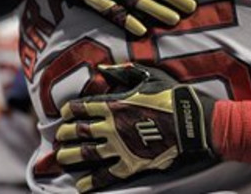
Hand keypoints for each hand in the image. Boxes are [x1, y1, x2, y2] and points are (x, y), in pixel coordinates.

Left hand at [56, 63, 216, 192]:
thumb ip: (124, 73)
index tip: (65, 113)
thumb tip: (103, 69)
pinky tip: (81, 186)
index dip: (71, 110)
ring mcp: (119, 147)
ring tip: (61, 157)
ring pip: (86, 153)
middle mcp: (111, 126)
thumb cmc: (172, 96)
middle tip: (58, 136)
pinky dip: (92, 182)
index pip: (83, 108)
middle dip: (66, 133)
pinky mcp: (130, 164)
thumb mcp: (149, 77)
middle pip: (80, 131)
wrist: (192, 123)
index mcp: (114, 104)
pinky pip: (106, 175)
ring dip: (70, 155)